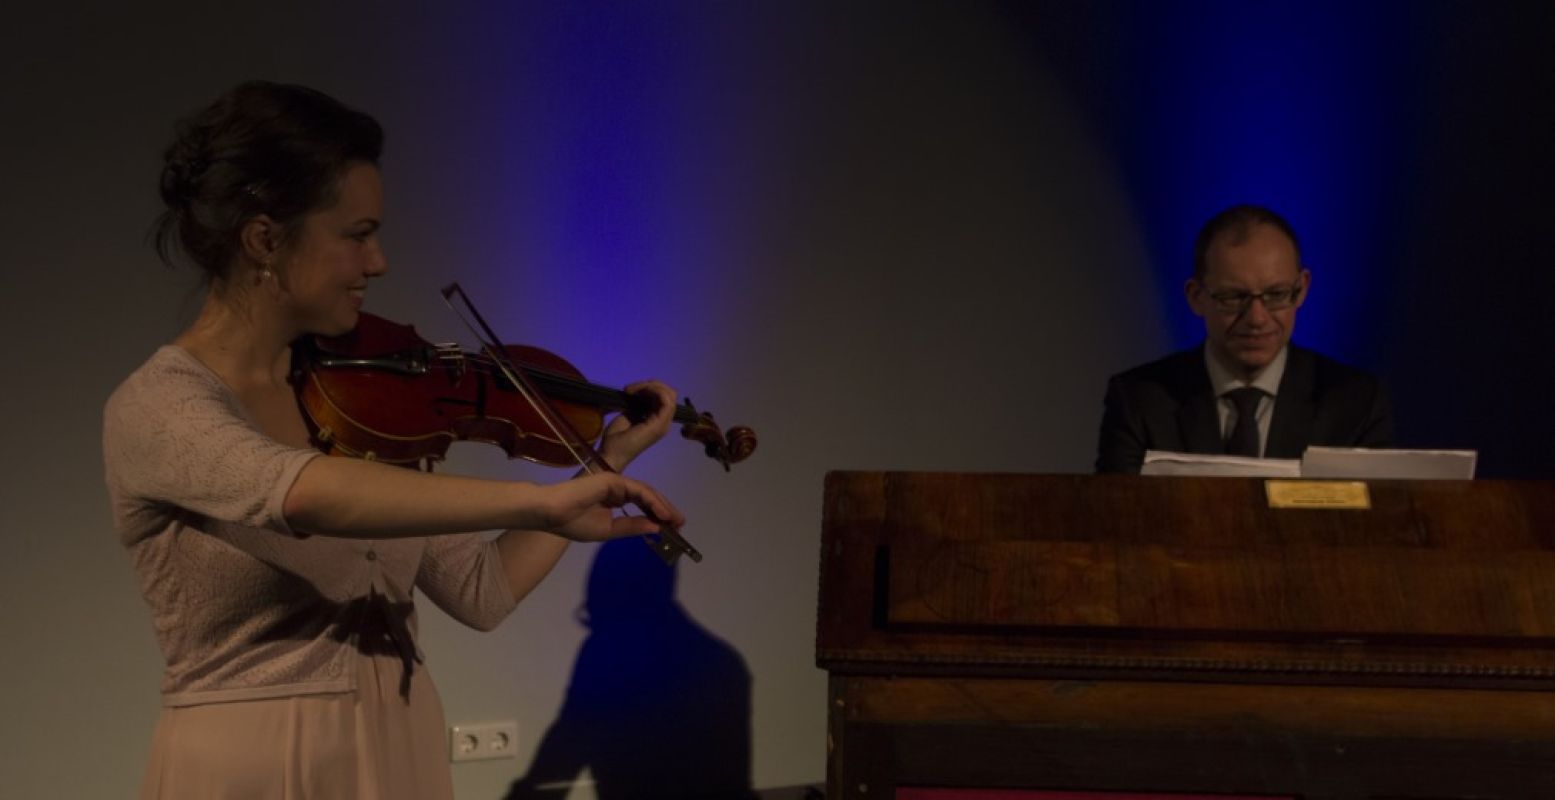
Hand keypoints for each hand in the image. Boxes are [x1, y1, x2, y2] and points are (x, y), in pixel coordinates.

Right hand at [538, 471, 684, 542]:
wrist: (551, 512)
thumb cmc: (572, 522)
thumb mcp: (607, 530)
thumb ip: (631, 527)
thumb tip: (655, 528)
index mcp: (614, 501)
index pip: (641, 506)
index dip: (657, 516)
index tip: (672, 530)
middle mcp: (618, 489)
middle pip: (648, 498)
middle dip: (666, 511)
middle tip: (681, 525)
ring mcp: (616, 482)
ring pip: (647, 493)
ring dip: (663, 507)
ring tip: (676, 521)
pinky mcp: (614, 479)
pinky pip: (639, 491)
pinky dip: (653, 501)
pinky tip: (663, 514)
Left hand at [597, 380, 677, 470]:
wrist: (611, 454)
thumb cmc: (616, 439)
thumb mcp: (627, 415)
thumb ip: (638, 405)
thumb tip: (641, 392)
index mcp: (657, 420)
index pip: (664, 397)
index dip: (649, 387)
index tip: (628, 390)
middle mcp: (664, 422)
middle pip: (670, 394)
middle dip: (651, 384)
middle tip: (630, 389)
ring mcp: (663, 424)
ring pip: (669, 395)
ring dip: (650, 387)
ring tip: (631, 391)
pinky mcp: (659, 424)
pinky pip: (666, 401)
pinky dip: (653, 391)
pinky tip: (636, 393)